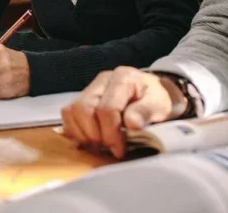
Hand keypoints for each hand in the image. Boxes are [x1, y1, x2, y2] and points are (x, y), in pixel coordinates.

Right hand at [60, 67, 186, 158]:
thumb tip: (131, 124)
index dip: (111, 133)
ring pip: (72, 111)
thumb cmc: (157, 100)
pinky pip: (68, 113)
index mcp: (122, 78)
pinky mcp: (82, 97)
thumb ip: (146, 112)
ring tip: (100, 144)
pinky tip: (90, 139)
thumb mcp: (159, 106)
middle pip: (84, 108)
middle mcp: (102, 80)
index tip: (120, 150)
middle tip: (109, 147)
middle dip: (95, 134)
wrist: (153, 93)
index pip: (106, 108)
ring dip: (83, 133)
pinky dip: (75, 129)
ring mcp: (90, 87)